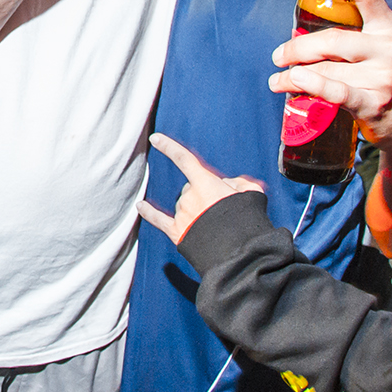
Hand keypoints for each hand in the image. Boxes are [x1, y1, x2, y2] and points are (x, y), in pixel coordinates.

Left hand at [137, 133, 265, 244]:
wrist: (240, 253)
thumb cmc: (247, 220)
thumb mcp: (251, 192)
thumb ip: (238, 183)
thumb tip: (227, 185)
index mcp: (205, 184)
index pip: (184, 159)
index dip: (169, 147)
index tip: (155, 138)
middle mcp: (189, 197)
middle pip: (191, 189)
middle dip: (204, 196)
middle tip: (224, 211)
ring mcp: (182, 215)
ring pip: (184, 206)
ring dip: (195, 210)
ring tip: (217, 226)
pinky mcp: (178, 233)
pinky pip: (160, 220)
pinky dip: (150, 213)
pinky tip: (140, 206)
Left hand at [269, 0, 391, 160]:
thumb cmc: (383, 78)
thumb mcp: (379, 49)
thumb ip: (350, 35)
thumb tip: (301, 30)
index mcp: (388, 27)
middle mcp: (388, 47)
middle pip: (331, 39)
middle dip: (297, 47)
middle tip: (278, 56)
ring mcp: (384, 75)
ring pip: (326, 68)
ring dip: (294, 75)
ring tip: (278, 79)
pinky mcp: (374, 101)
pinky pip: (335, 90)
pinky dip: (310, 84)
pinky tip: (294, 81)